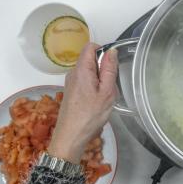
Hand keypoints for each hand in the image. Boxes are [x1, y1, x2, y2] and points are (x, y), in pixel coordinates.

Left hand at [48, 43, 117, 163]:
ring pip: (89, 72)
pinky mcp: (71, 92)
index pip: (90, 47)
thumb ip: (109, 70)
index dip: (103, 51)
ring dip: (99, 80)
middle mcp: (73, 73)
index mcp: (81, 70)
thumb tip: (111, 51)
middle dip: (103, 69)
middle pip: (90, 59)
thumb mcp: (106, 92)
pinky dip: (94, 88)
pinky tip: (97, 103)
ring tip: (104, 98)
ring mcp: (70, 83)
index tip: (111, 67)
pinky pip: (85, 82)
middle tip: (109, 87)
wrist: (70, 137)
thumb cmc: (90, 115)